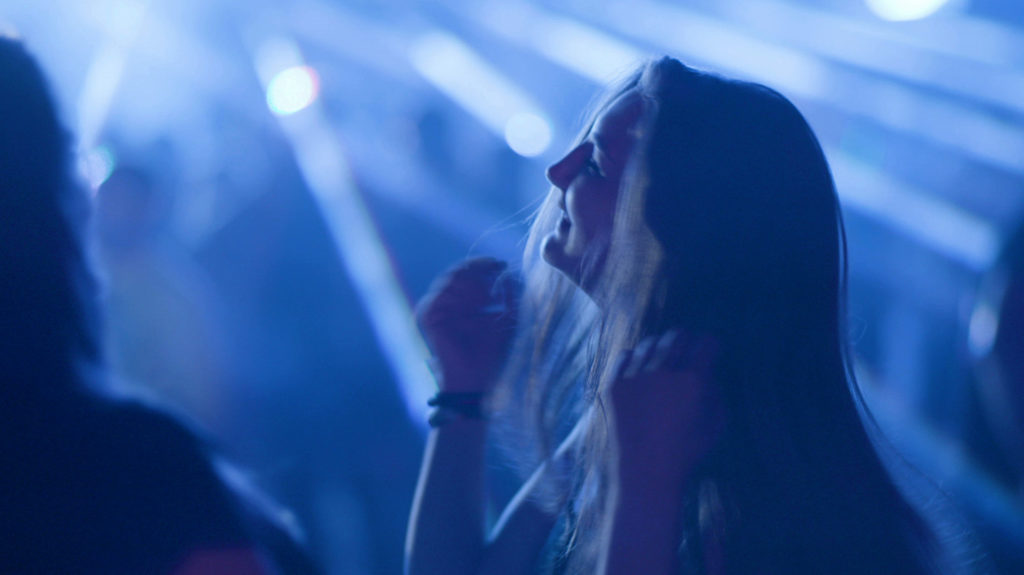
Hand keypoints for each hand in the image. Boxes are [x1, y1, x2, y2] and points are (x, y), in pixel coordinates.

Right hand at [416, 257, 519, 392]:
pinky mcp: (428, 317)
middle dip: (479, 269)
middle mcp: (447, 303)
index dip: (484, 264)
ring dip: (472, 282)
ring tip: (489, 295)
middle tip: (497, 269)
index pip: (469, 272)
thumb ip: (510, 297)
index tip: (503, 264)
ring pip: (449, 279)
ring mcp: (436, 309)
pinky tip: (478, 303)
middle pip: (458, 271)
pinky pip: (439, 294)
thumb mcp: (508, 320)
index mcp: (464, 301)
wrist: (476, 379)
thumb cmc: (493, 352)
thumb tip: (510, 274)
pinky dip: (460, 293)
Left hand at [605, 330, 724, 487]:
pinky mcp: (614, 385)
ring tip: (664, 358)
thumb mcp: (716, 425)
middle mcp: (663, 373)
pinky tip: (641, 367)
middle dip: (687, 339)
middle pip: (677, 336)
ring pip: (651, 343)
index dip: (711, 344)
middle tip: (687, 348)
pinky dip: (635, 357)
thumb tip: (709, 371)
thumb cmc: (686, 452)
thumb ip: (717, 393)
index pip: (706, 343)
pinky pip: (625, 356)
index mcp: (693, 381)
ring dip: (661, 347)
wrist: (645, 472)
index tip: (710, 349)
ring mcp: (635, 377)